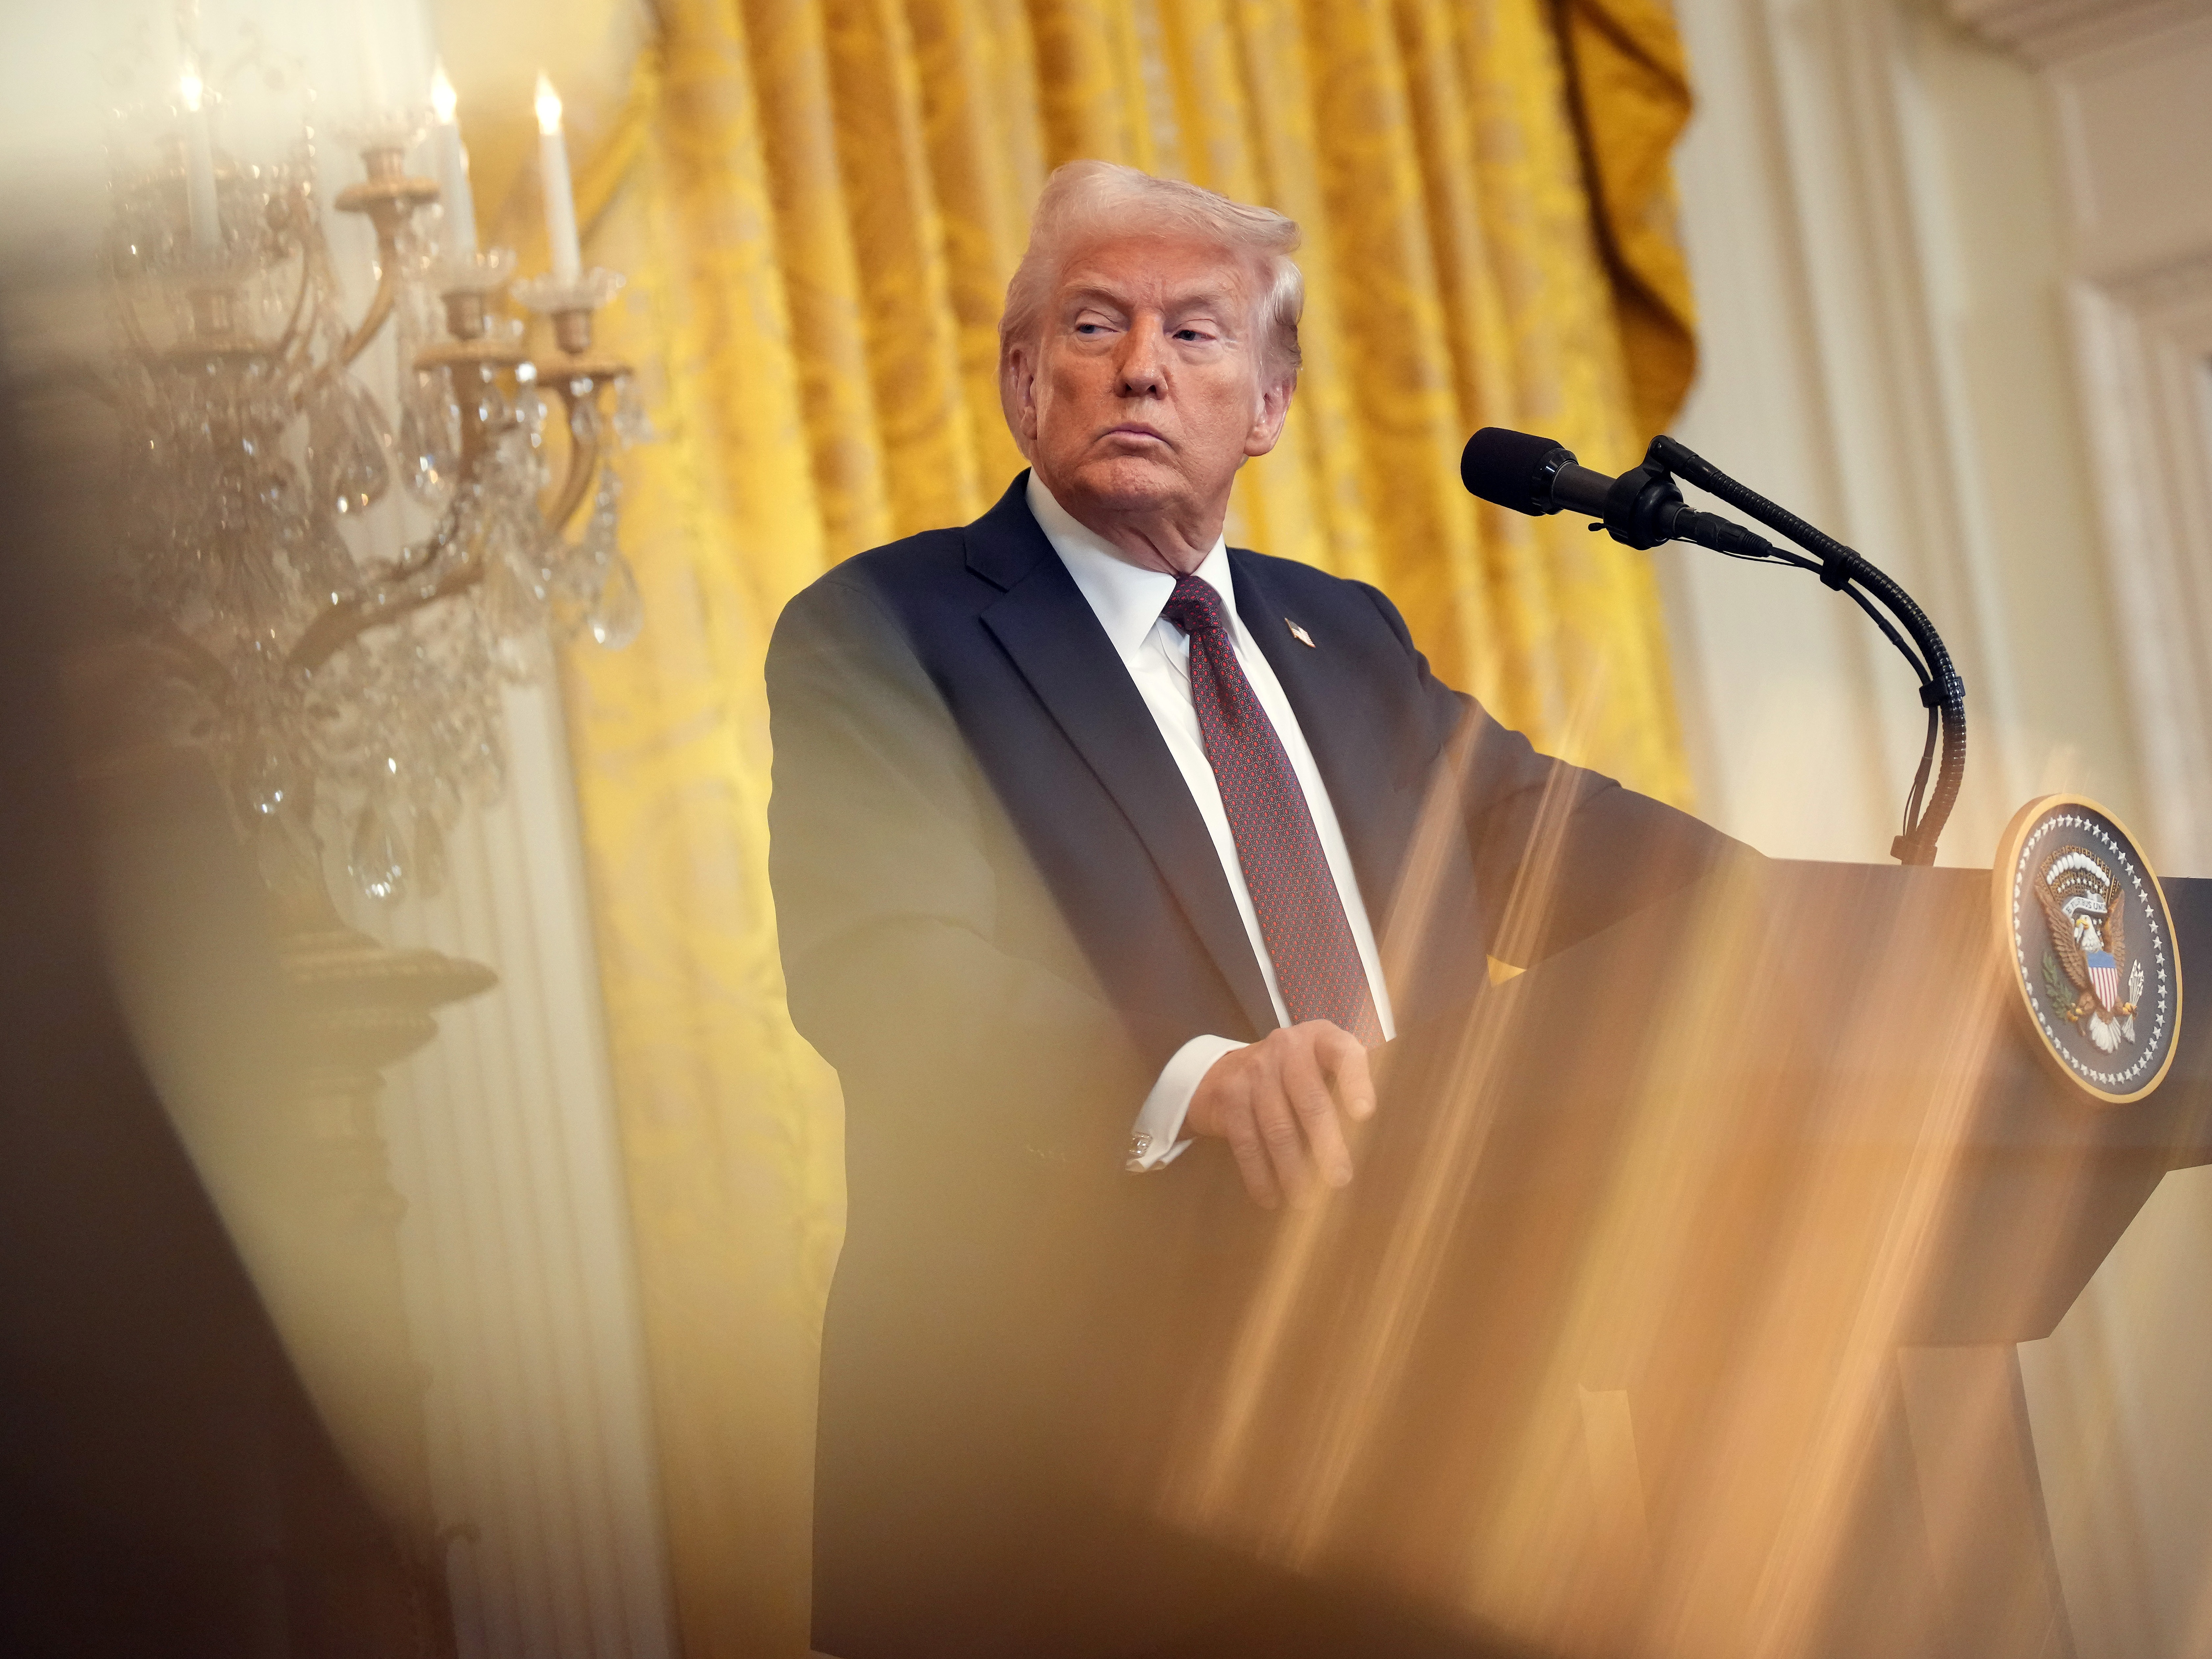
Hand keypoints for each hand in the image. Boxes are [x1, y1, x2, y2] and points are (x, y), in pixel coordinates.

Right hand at [1185, 1021, 1375, 1208]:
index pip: (1343, 1053)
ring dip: (1293, 1168)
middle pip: (1310, 1099)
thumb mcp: (1321, 1064)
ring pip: (1278, 1127)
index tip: (1365, 1114)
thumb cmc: (1294, 1074)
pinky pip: (1246, 1142)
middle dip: (1326, 1144)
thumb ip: (1347, 1085)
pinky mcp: (1229, 1097)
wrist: (1225, 1070)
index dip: (1355, 1081)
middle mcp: (1286, 1048)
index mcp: (1320, 1038)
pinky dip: (1259, 1174)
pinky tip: (1270, 1197)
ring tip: (1306, 1199)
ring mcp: (1254, 1071)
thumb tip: (1378, 1140)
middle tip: (1340, 1179)